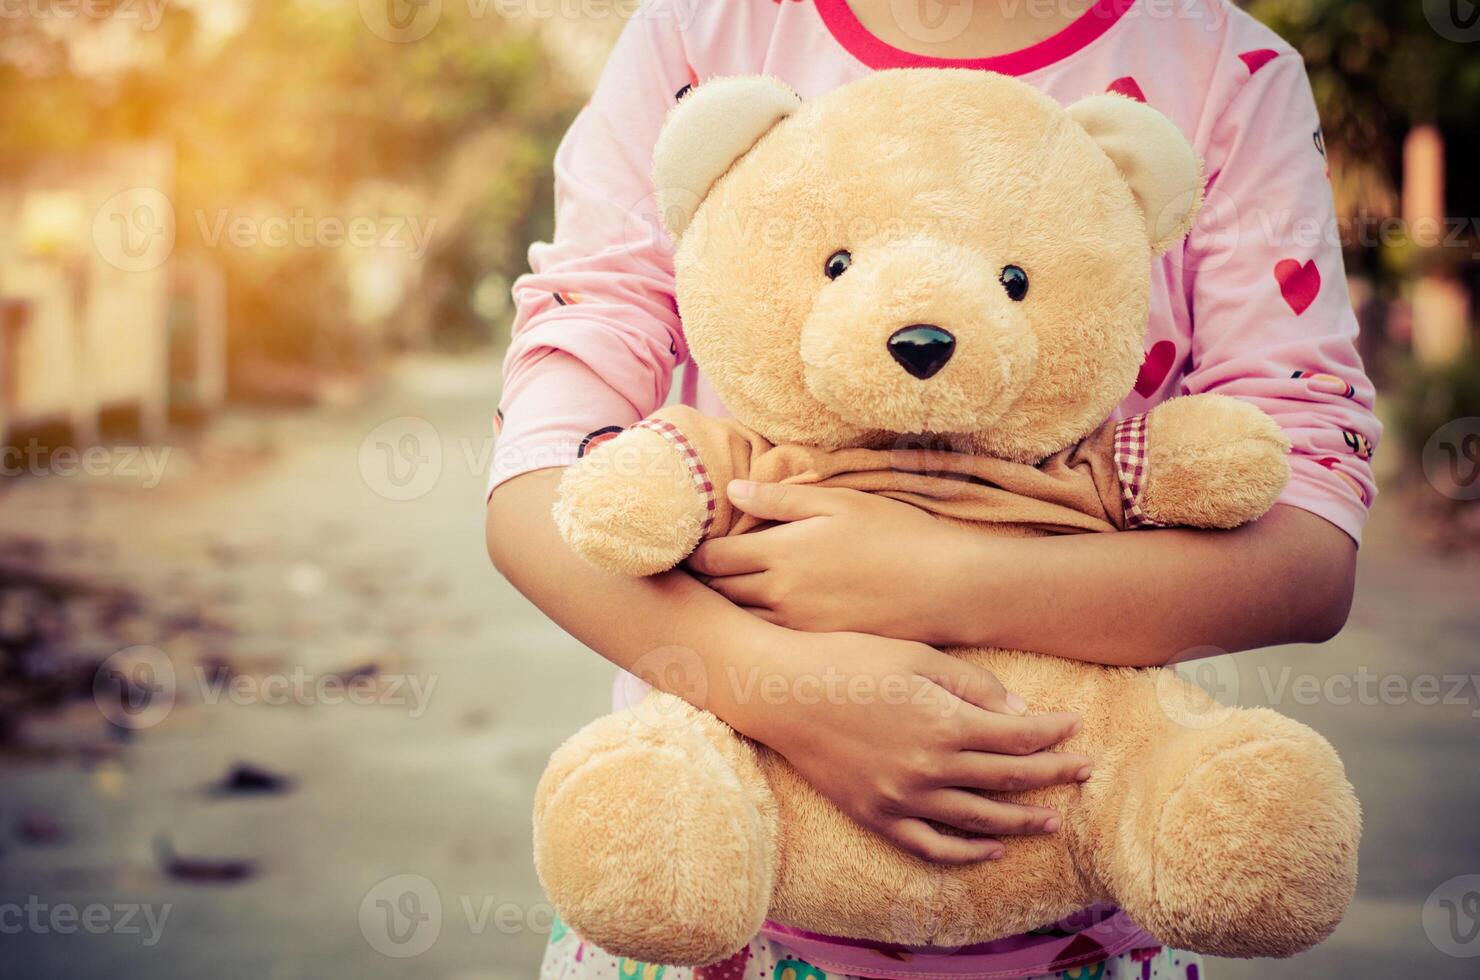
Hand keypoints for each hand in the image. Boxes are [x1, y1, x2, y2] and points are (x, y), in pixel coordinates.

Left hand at [689, 480, 985, 642]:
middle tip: (685, 577)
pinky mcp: (817, 649)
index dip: (691, 554)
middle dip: (700, 584)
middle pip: (717, 594)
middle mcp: (779, 596)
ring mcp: (797, 628)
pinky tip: (756, 623)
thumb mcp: (838, 502)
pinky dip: (754, 632)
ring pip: (739, 624)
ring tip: (713, 600)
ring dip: (723, 611)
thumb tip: (730, 493)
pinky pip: (769, 643)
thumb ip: (778, 500)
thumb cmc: (896, 534)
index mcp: (780, 554)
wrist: (947, 587)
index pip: (711, 559)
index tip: (683, 548)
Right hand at [737, 626, 1089, 864]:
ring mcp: (902, 799)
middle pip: (1009, 779)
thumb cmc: (847, 660)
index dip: (1054, 734)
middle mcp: (929, 769)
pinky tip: (992, 850)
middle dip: (1054, 775)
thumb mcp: (916, 656)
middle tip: (1086, 772)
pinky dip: (966, 853)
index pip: (1019, 737)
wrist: (779, 691)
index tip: (1077, 727)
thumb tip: (1020, 715)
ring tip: (1053, 819)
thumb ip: (972, 687)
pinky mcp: (875, 815)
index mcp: (944, 723)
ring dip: (1023, 820)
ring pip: (980, 821)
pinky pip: (931, 846)